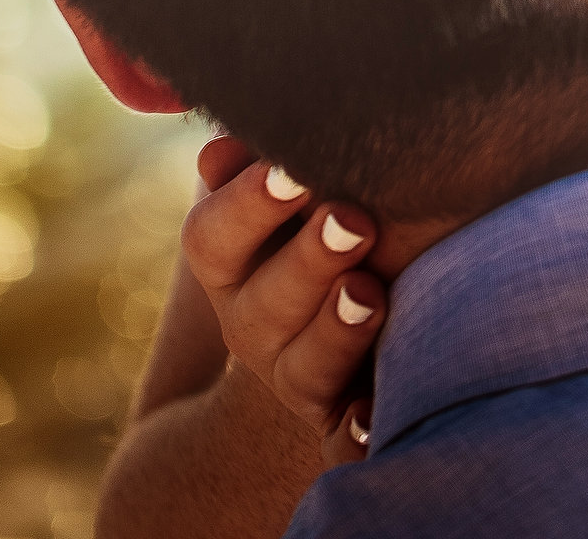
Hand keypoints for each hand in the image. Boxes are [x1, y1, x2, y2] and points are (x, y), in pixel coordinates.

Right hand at [179, 137, 382, 459]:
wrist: (362, 304)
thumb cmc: (336, 215)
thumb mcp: (305, 186)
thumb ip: (264, 163)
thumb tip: (222, 148)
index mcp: (235, 264)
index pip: (213, 238)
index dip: (248, 205)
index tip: (294, 169)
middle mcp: (255, 326)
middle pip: (262, 307)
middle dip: (308, 262)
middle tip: (356, 219)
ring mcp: (297, 377)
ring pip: (304, 369)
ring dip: (336, 333)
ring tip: (370, 295)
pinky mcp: (342, 419)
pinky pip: (342, 439)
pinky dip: (356, 432)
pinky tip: (374, 414)